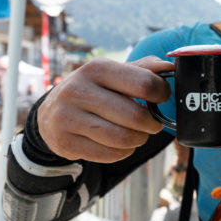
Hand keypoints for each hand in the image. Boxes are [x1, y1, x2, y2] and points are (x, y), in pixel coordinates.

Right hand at [37, 56, 172, 163]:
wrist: (50, 113)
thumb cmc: (94, 90)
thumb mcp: (113, 73)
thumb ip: (144, 69)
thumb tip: (170, 66)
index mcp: (96, 68)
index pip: (144, 83)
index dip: (161, 93)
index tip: (161, 97)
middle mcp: (78, 90)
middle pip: (135, 116)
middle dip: (152, 124)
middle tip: (152, 123)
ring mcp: (68, 117)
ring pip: (122, 138)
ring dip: (139, 139)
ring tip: (139, 134)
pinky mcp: (65, 142)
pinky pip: (109, 154)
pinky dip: (124, 152)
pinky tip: (121, 144)